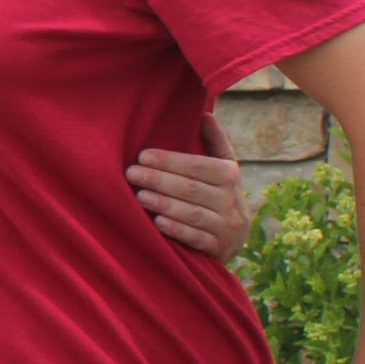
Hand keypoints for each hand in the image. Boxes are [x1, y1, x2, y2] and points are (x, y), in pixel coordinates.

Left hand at [129, 111, 251, 258]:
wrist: (233, 240)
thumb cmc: (218, 195)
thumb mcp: (223, 169)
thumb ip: (214, 143)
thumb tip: (205, 114)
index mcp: (230, 175)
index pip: (199, 166)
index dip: (171, 160)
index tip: (142, 156)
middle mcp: (232, 201)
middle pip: (192, 189)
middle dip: (159, 180)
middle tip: (131, 173)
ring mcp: (228, 227)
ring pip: (193, 213)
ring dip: (164, 204)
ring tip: (139, 195)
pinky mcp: (219, 249)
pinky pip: (196, 238)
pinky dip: (177, 229)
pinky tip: (157, 222)